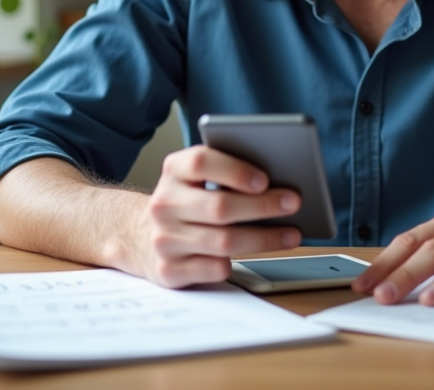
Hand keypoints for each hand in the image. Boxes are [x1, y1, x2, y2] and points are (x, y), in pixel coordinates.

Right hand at [134, 145, 302, 287]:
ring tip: (291, 234)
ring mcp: (164, 239)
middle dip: (263, 206)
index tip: (264, 179)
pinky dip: (236, 262)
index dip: (235, 170)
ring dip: (264, 239)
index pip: (200, 162)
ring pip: (223, 241)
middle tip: (294, 203)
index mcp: (173, 171)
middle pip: (219, 206)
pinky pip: (213, 268)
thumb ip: (227, 173)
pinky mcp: (169, 270)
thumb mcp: (196, 179)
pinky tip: (254, 256)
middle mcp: (164, 204)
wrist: (139, 237)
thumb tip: (279, 182)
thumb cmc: (187, 202)